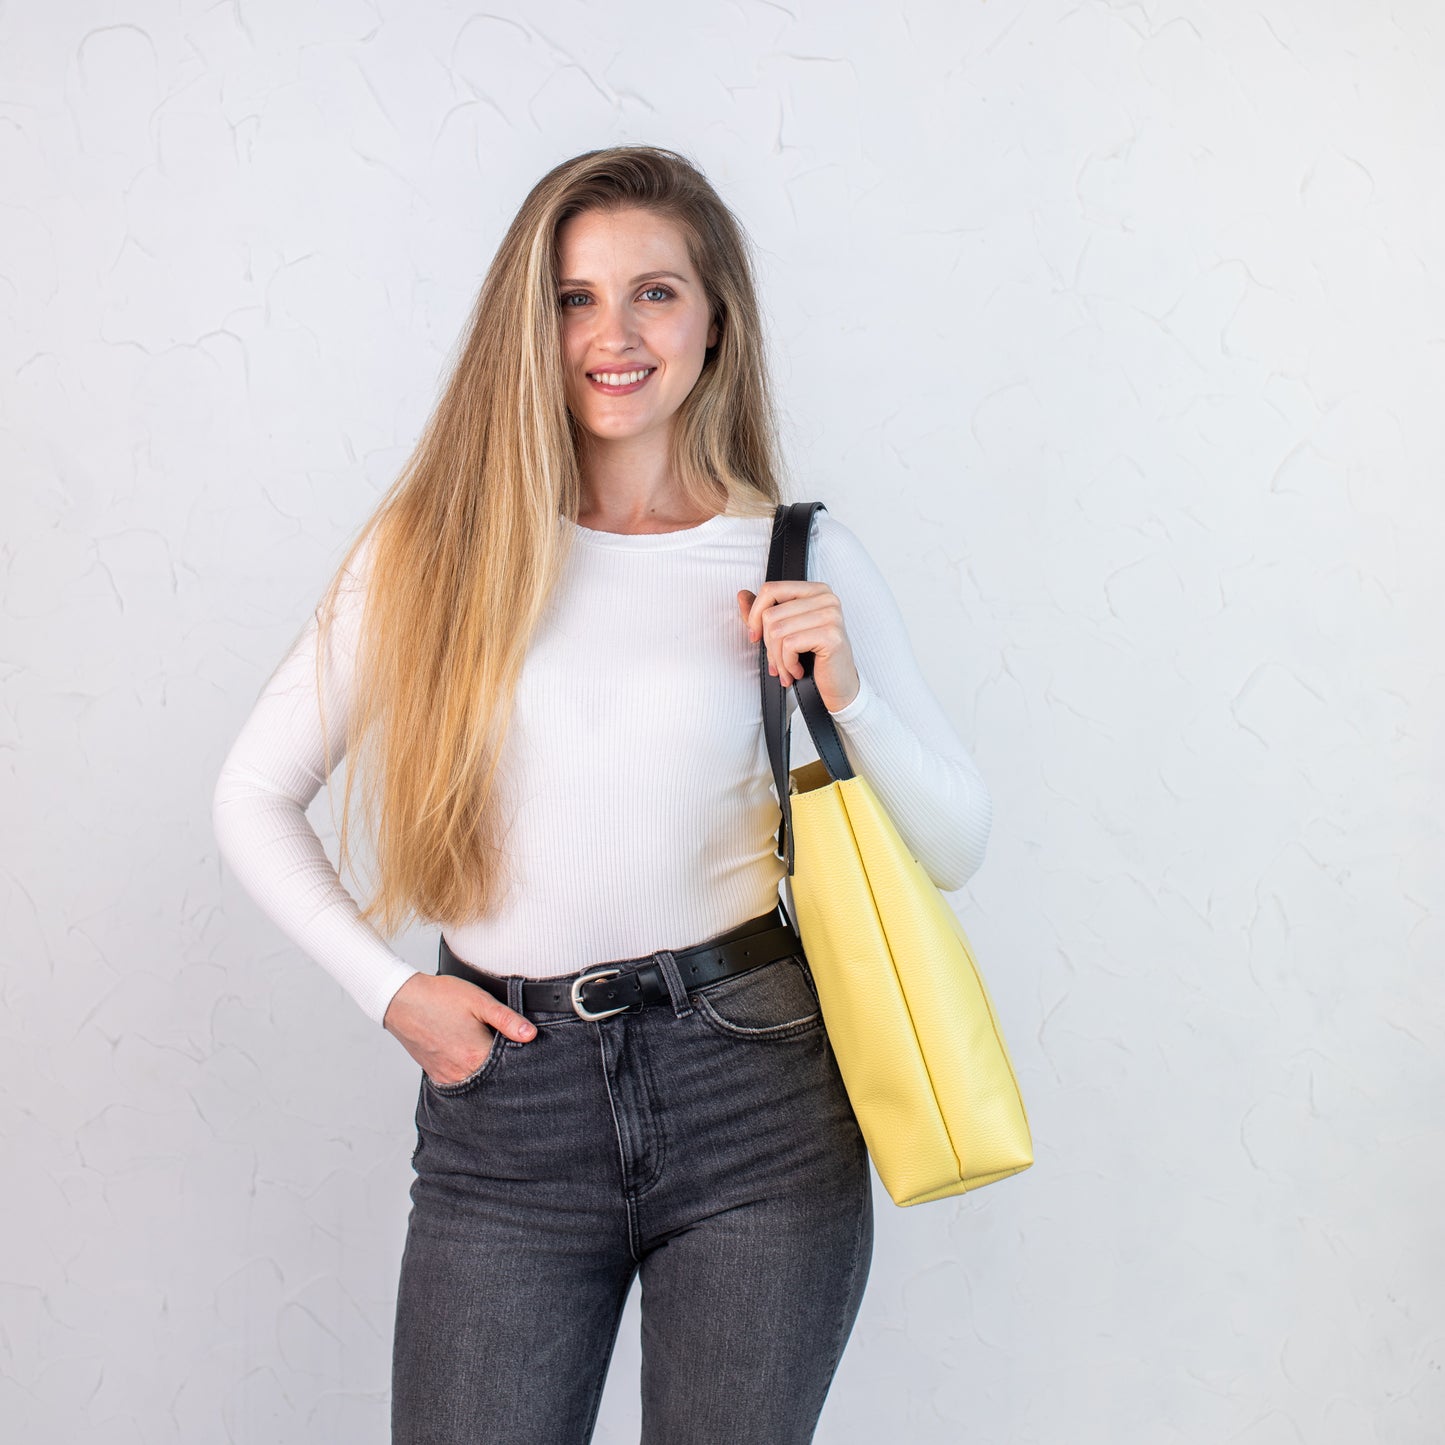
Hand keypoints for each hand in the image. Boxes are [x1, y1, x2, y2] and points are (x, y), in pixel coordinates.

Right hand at [383, 972, 535, 1085]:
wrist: (403, 1001)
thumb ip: (507, 1019)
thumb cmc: (439, 998)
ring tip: (484, 1049)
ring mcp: (447, 1076)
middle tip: (502, 1047)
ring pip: (477, 1081)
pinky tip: (469, 1056)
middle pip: (494, 1077)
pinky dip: (468, 1072)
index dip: (518, 1057)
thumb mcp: (479, 1001)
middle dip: (503, 1066)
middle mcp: (462, 1072)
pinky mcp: (436, 1075)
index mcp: (476, 1055)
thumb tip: (530, 1034)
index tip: (521, 1048)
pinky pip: (460, 1081)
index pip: (509, 1066)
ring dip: (485, 1070)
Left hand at [737, 582, 859, 713]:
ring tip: (786, 670)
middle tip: (776, 663)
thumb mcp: (785, 632)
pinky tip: (797, 671)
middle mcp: (826, 597)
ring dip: (777, 658)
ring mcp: (831, 615)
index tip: (755, 637)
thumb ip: (763, 612)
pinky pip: (790, 645)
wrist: (839, 686)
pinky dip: (787, 664)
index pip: (771, 589)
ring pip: (778, 631)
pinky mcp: (831, 635)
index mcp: (815, 590)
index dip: (755, 615)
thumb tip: (742, 595)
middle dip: (768, 645)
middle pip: (771, 614)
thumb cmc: (813, 659)